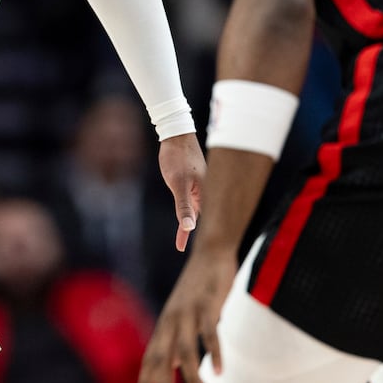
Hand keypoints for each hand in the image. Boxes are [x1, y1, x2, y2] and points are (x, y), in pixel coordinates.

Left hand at [133, 250, 234, 382]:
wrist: (210, 252)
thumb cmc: (197, 289)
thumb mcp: (183, 317)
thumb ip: (175, 341)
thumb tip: (170, 366)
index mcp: (165, 324)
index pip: (150, 357)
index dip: (144, 379)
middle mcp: (172, 320)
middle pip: (162, 357)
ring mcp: (188, 312)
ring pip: (186, 351)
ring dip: (191, 378)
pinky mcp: (208, 305)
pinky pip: (210, 333)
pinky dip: (214, 353)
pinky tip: (219, 372)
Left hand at [158, 133, 205, 250]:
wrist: (176, 134)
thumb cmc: (177, 158)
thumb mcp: (178, 184)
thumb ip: (184, 206)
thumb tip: (189, 228)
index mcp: (204, 193)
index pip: (197, 219)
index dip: (187, 234)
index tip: (179, 248)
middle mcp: (205, 190)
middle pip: (200, 214)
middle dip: (191, 229)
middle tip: (181, 245)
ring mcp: (200, 183)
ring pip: (196, 205)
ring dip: (190, 218)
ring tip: (182, 234)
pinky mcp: (194, 177)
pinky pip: (193, 197)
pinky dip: (189, 206)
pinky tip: (187, 209)